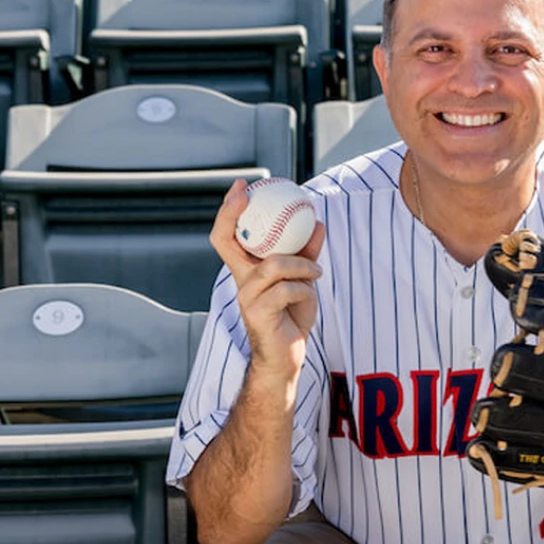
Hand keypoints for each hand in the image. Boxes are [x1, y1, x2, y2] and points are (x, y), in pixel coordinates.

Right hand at [209, 178, 326, 378]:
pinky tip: (311, 294)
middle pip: (226, 240)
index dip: (229, 210)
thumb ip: (307, 252)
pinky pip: (286, 289)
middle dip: (233, 213)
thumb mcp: (302, 279)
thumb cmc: (291, 316)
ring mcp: (247, 297)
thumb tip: (317, 222)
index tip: (241, 186)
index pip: (226, 236)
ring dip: (301, 264)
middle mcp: (241, 280)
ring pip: (274, 265)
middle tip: (250, 193)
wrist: (287, 357)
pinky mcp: (258, 314)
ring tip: (316, 270)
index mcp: (246, 270)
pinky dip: (304, 289)